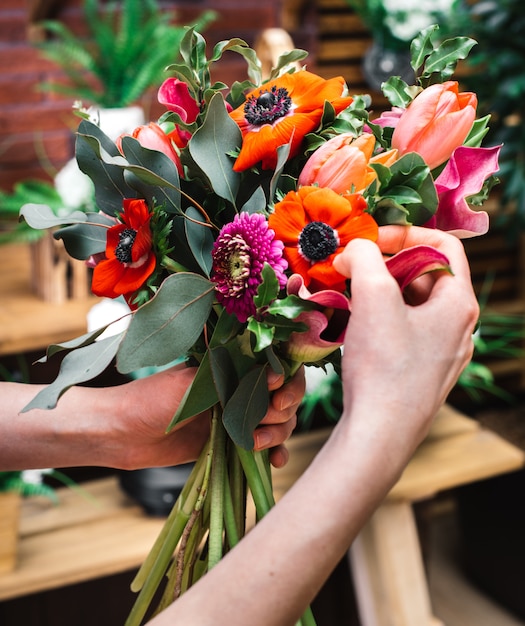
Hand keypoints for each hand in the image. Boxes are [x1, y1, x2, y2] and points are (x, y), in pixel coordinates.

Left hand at [114, 364, 303, 469]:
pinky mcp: (233, 442)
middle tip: (265, 418)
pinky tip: (275, 462)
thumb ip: (230, 378)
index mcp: (231, 365)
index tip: (275, 391)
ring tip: (254, 444)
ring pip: (280, 423)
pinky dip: (276, 453)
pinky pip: (266, 447)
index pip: (276, 364)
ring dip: (278, 434)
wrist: (123, 435)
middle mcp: (240, 388)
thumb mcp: (191, 383)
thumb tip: (271, 372)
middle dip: (283, 409)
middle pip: (285, 396)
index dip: (286, 378)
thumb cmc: (152, 400)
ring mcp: (238, 416)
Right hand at [333, 226, 477, 458]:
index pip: (443, 245)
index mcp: (459, 304)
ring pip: (411, 306)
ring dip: (378, 293)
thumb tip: (353, 250)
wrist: (378, 435)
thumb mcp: (373, 297)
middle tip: (351, 269)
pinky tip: (354, 329)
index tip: (370, 240)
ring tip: (347, 297)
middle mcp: (458, 327)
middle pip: (424, 275)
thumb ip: (364, 257)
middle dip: (385, 265)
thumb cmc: (383, 366)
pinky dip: (379, 320)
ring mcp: (441, 353)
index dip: (406, 233)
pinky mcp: (421, 373)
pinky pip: (403, 332)